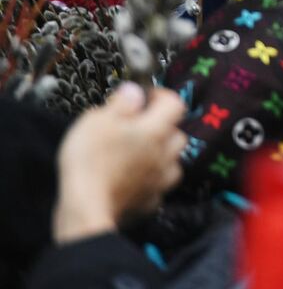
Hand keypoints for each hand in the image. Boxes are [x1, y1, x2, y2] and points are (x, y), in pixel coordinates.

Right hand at [53, 83, 186, 243]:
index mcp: (156, 130)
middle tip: (138, 127)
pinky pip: (158, 186)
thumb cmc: (90, 162)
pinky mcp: (150, 203)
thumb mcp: (97, 121)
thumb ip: (121, 103)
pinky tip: (133, 180)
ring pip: (172, 161)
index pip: (175, 103)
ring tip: (137, 155)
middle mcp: (165, 154)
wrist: (86, 211)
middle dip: (162, 127)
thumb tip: (135, 91)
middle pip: (177, 134)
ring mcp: (160, 180)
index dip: (161, 95)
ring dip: (160, 155)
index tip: (145, 97)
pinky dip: (150, 180)